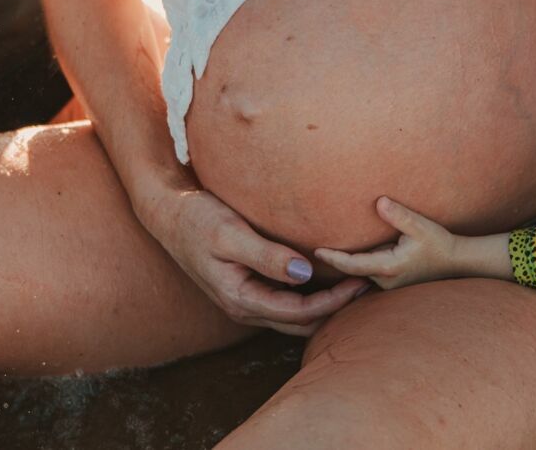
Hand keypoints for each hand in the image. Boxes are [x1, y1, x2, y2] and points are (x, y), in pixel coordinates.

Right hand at [138, 184, 367, 336]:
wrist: (167, 214)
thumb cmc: (197, 219)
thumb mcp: (230, 233)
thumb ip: (266, 255)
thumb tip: (305, 274)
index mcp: (241, 298)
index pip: (299, 312)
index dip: (333, 302)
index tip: (361, 281)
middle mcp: (244, 306)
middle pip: (300, 321)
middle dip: (335, 308)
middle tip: (368, 284)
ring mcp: (245, 298)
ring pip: (294, 314)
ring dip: (323, 304)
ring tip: (353, 283)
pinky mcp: (246, 285)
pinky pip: (285, 300)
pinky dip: (308, 294)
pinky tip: (324, 275)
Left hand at [314, 197, 481, 291]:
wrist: (456, 261)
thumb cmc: (439, 243)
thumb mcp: (421, 226)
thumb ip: (400, 215)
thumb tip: (380, 202)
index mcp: (389, 267)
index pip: (353, 265)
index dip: (333, 258)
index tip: (316, 251)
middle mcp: (386, 281)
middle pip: (353, 272)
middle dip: (334, 263)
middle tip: (310, 254)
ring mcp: (390, 285)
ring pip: (361, 275)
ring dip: (346, 266)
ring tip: (322, 256)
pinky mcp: (393, 283)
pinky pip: (369, 276)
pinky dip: (357, 267)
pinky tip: (347, 259)